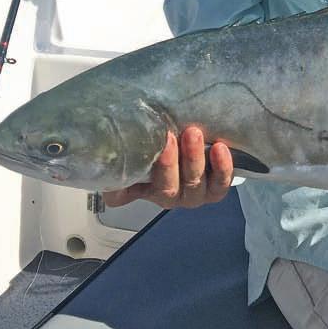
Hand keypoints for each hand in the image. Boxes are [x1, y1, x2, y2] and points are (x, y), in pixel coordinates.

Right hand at [102, 126, 233, 208]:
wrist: (194, 137)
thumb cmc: (162, 141)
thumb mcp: (138, 144)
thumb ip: (122, 153)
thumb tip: (105, 158)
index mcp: (143, 188)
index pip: (128, 194)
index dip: (132, 181)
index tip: (140, 154)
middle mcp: (169, 195)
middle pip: (168, 188)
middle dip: (169, 163)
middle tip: (170, 137)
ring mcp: (195, 192)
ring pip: (195, 184)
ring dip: (194, 159)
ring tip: (193, 134)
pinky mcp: (217, 186)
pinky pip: (221, 183)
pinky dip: (222, 167)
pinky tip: (220, 147)